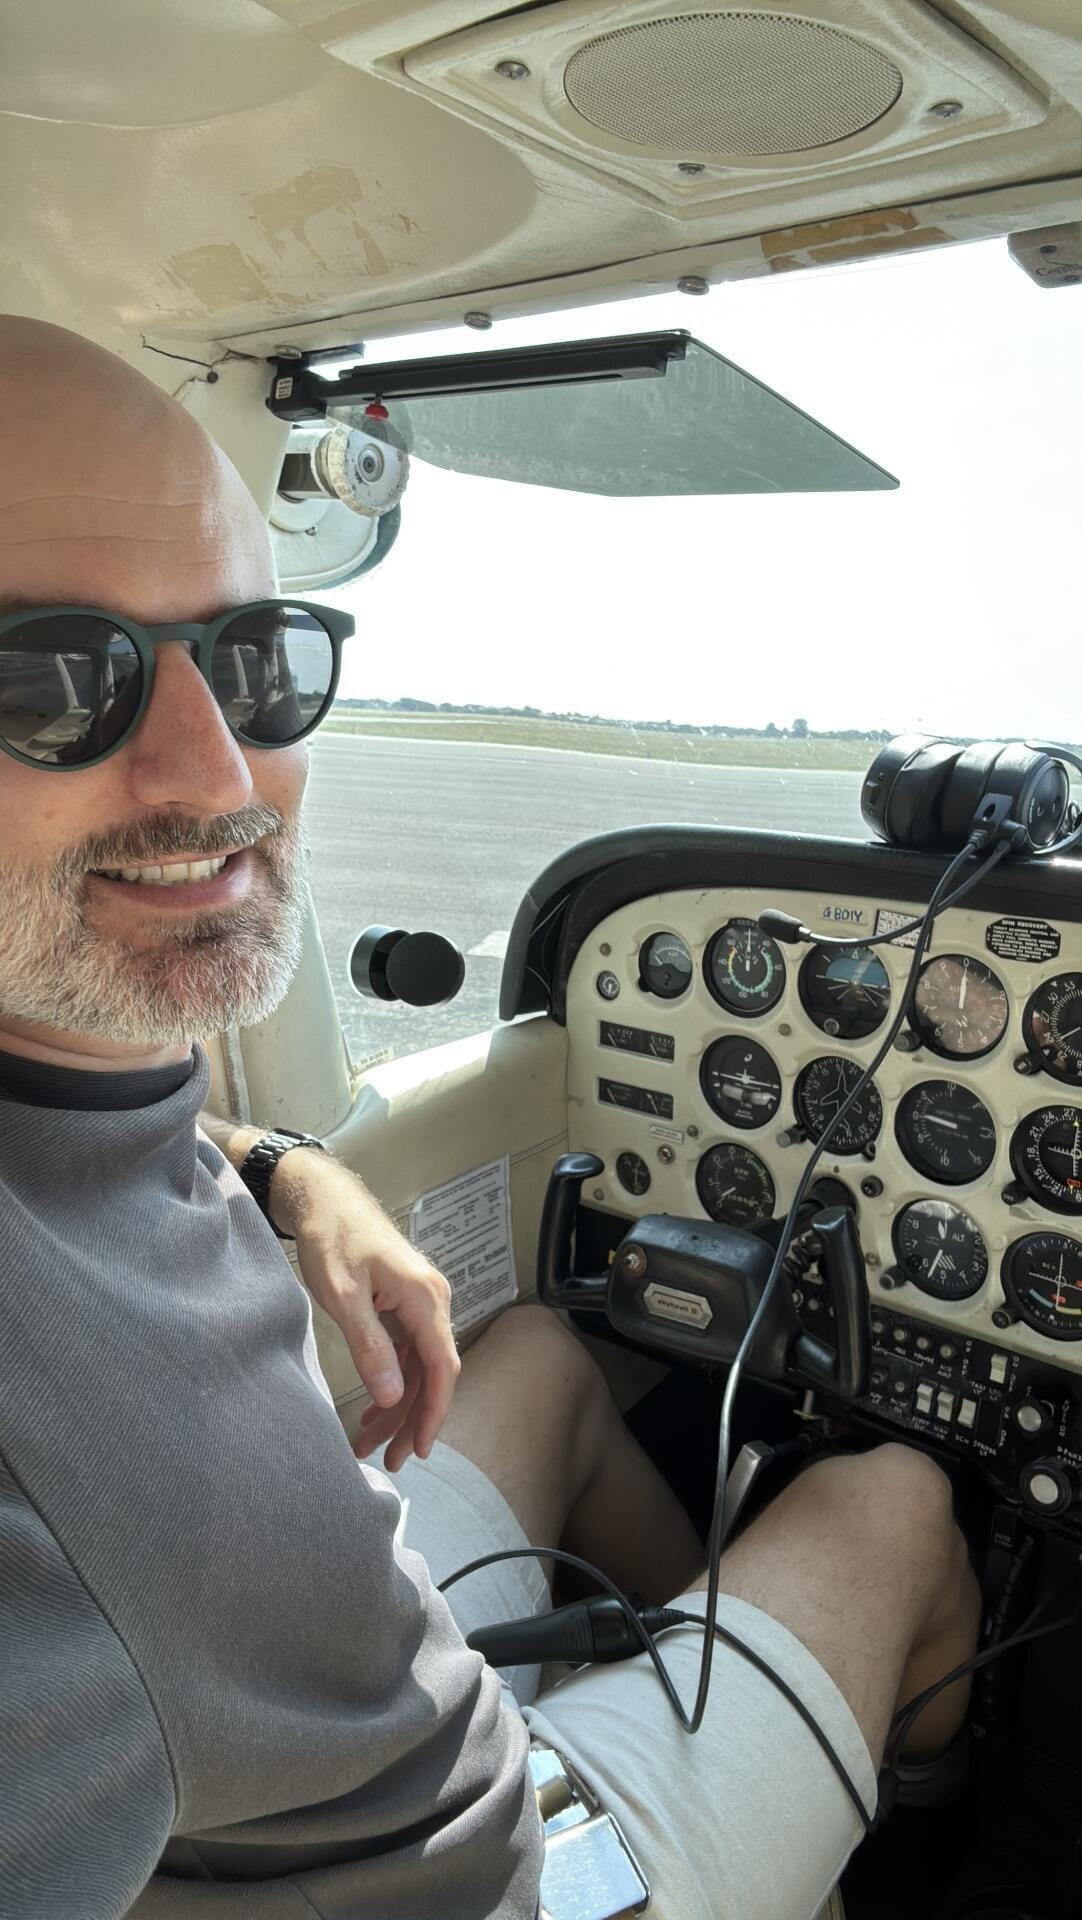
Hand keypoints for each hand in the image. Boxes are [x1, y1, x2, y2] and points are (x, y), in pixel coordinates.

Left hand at [274, 1150, 459, 1470]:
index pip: (441, 1367)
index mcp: (425, 1298)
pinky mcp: (404, 1304)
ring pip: (418, 1367)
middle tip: (388, 1459)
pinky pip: (407, 1353)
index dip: (433, 1413)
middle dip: (411, 1419)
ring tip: (371, 1442)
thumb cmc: (334, 1238)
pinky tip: (374, 1408)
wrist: (325, 1198)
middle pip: (432, 1373)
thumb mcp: (344, 1295)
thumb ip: (369, 1346)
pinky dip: (392, 1382)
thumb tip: (391, 1396)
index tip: (418, 1449)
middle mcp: (432, 1301)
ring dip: (398, 1406)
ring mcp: (419, 1303)